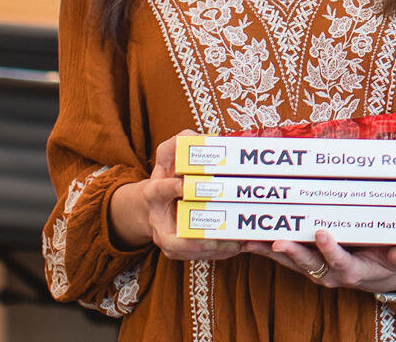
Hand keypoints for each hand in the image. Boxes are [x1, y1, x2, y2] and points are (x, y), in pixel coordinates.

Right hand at [108, 130, 244, 260]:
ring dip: (216, 249)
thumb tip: (197, 138)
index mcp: (154, 193)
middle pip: (173, 240)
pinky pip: (199, 256)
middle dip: (201, 240)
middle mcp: (156, 220)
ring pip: (189, 252)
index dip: (172, 189)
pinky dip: (220, 252)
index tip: (187, 185)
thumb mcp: (171, 152)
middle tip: (226, 233)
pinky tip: (241, 245)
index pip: (159, 191)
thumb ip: (182, 141)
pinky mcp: (178, 251)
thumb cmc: (170, 171)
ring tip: (241, 242)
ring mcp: (166, 238)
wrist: (158, 201)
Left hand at [244, 232, 395, 294]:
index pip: (339, 260)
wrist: (379, 280)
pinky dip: (272, 252)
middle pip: (309, 263)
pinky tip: (255, 243)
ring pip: (293, 262)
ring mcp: (318, 272)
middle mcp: (331, 275)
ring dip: (273, 253)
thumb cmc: (387, 264)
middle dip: (292, 252)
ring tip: (253, 241)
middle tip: (277, 242)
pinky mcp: (311, 267)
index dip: (330, 248)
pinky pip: (289, 260)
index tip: (321, 233)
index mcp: (352, 271)